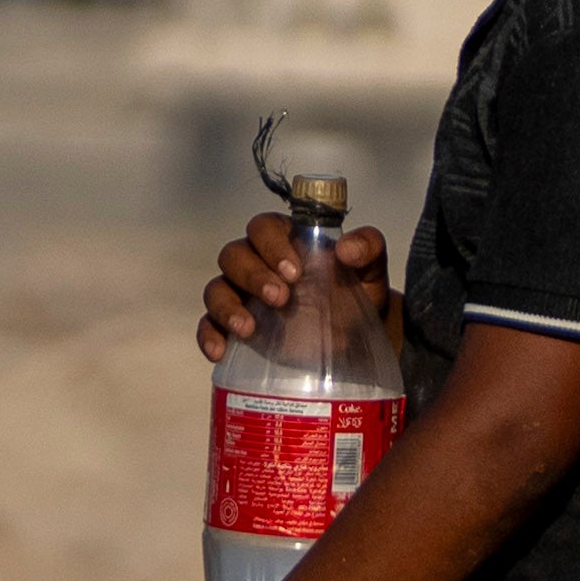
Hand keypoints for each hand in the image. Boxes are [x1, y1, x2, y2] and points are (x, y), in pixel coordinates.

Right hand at [196, 211, 396, 358]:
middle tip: (280, 299)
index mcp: (285, 241)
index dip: (272, 245)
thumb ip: (368, 249)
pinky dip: (209, 335)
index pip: (264, 228)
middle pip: (234, 255)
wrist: (356, 341)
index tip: (294, 272)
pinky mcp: (233, 328)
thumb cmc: (357, 296)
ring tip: (249, 330)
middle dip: (253, 275)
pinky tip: (219, 352)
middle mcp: (256, 263)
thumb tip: (346, 249)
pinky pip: (208, 325)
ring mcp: (241, 296)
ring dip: (227, 306)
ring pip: (216, 288)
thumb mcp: (371, 272)